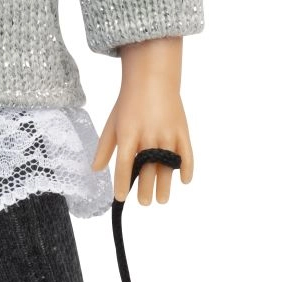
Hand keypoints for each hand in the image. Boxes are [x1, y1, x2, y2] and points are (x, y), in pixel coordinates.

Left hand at [91, 35, 194, 204]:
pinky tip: (183, 180)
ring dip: (165, 185)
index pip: (124, 164)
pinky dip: (187, 168)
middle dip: (145, 189)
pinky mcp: (182, 131)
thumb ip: (104, 148)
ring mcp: (167, 134)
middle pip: (147, 169)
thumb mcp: (112, 123)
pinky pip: (187, 154)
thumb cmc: (129, 103)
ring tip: (162, 199)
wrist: (152, 79)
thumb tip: (95, 169)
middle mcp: (148, 135)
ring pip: (167, 166)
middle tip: (144, 202)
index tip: (121, 197)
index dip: (122, 183)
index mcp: (128, 133)